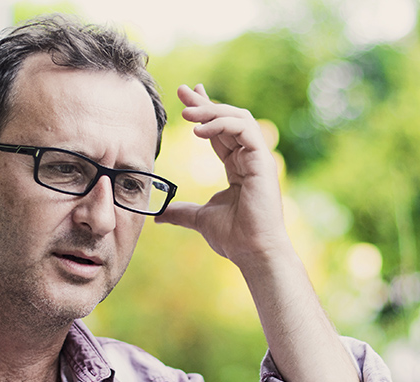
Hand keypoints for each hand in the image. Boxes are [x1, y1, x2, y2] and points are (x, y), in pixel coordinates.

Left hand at [156, 84, 290, 265]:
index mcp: (238, 167)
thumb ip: (180, 212)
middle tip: (182, 92)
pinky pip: (244, 129)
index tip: (186, 99)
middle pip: (228, 118)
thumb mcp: (199, 218)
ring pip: (238, 118)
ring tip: (186, 113)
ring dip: (211, 111)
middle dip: (205, 103)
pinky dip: (222, 124)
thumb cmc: (234, 238)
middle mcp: (250, 158)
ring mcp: (258, 158)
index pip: (220, 131)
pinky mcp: (262, 161)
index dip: (204, 112)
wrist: (252, 252)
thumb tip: (157, 216)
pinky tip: (200, 131)